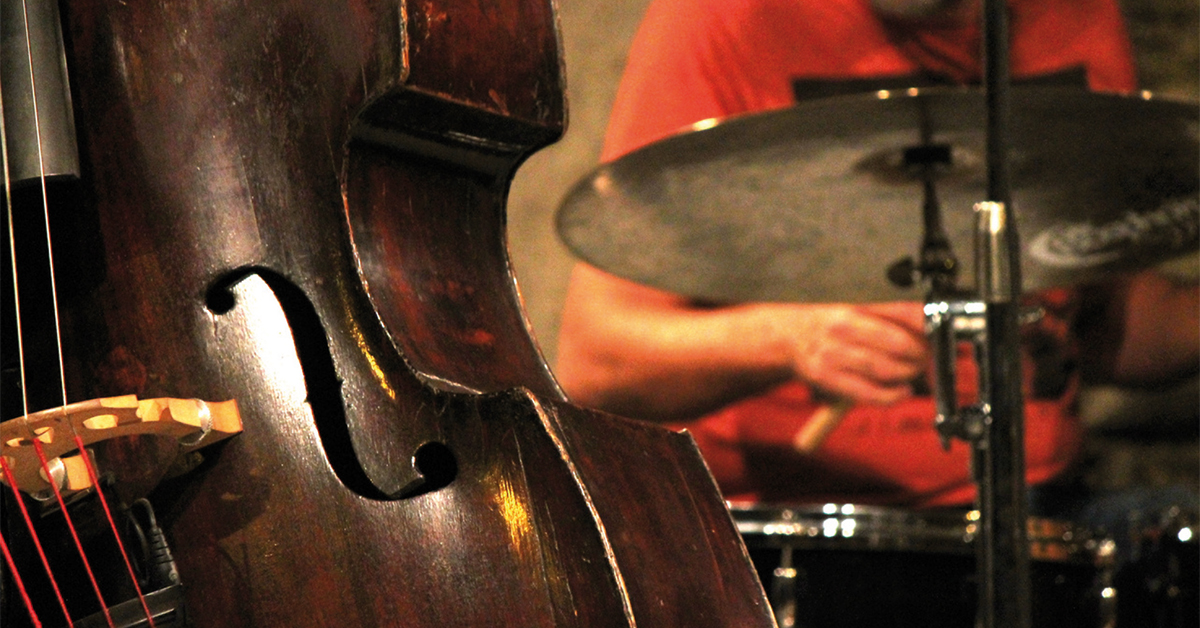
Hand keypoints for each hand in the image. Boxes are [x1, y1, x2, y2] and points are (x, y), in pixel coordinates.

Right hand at [771, 301, 928, 404]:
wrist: (790, 338)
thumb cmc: (831, 327)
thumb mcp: (858, 312)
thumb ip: (893, 320)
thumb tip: (932, 332)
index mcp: (855, 309)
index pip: (902, 313)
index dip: (927, 326)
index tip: (940, 334)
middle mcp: (844, 330)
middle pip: (899, 344)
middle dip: (921, 354)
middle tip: (928, 358)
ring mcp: (835, 355)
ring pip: (887, 370)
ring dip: (908, 374)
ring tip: (914, 372)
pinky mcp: (829, 379)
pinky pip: (869, 393)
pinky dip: (892, 396)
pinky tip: (902, 392)